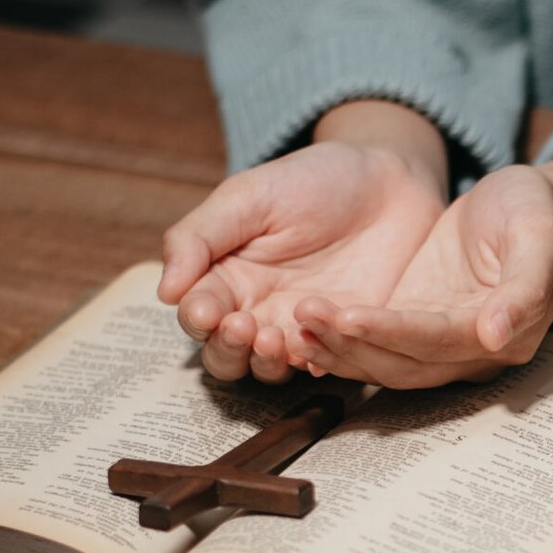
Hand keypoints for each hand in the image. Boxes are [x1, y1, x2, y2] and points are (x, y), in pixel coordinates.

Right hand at [159, 103, 447, 383]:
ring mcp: (304, 331)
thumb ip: (200, 237)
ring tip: (274, 337)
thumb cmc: (313, 181)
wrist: (387, 181)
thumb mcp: (249, 195)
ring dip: (267, 362)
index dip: (198, 319)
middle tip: (243, 327)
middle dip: (229, 349)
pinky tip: (317, 353)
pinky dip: (318, 364)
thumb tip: (165, 292)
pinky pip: (328, 366)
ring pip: (271, 370)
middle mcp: (259, 313)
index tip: (206, 311)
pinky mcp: (348, 340)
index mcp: (227, 279)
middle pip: (227, 356)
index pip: (199, 315)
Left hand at [288, 163, 552, 388]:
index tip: (349, 316)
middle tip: (304, 314)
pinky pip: (374, 346)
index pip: (440, 342)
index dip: (392, 333)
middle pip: (404, 363)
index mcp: (508, 335)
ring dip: (338, 347)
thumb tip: (497, 334)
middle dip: (352, 343)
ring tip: (297, 318)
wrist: (523, 203)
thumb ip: (524, 289)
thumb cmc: (536, 212)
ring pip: (383, 362)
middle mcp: (473, 352)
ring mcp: (440, 343)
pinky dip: (340, 342)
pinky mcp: (414, 326)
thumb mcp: (539, 236)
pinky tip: (304, 326)